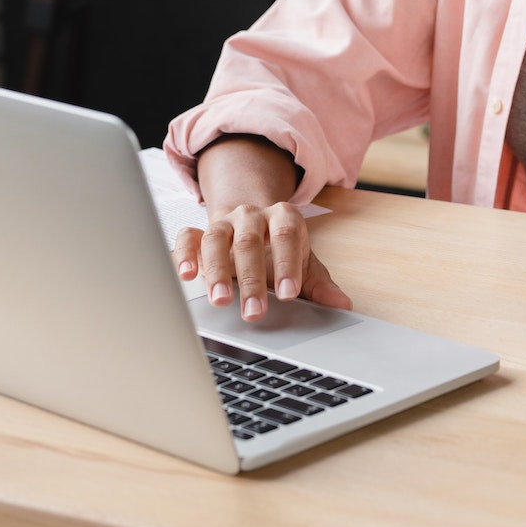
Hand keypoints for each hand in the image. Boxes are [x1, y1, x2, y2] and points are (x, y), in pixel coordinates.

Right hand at [173, 136, 351, 320]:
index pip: (287, 236)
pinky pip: (187, 237)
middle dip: (252, 279)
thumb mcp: (303, 264)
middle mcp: (252, 215)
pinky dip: (184, 254)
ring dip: (217, 271)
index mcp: (284, 217)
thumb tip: (341, 304)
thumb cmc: (280, 250)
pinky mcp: (199, 232)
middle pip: (250, 242)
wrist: (254, 224)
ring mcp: (224, 222)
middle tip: (254, 311)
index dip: (287, 265)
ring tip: (220, 300)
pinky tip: (187, 275)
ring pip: (216, 239)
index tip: (288, 294)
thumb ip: (319, 284)